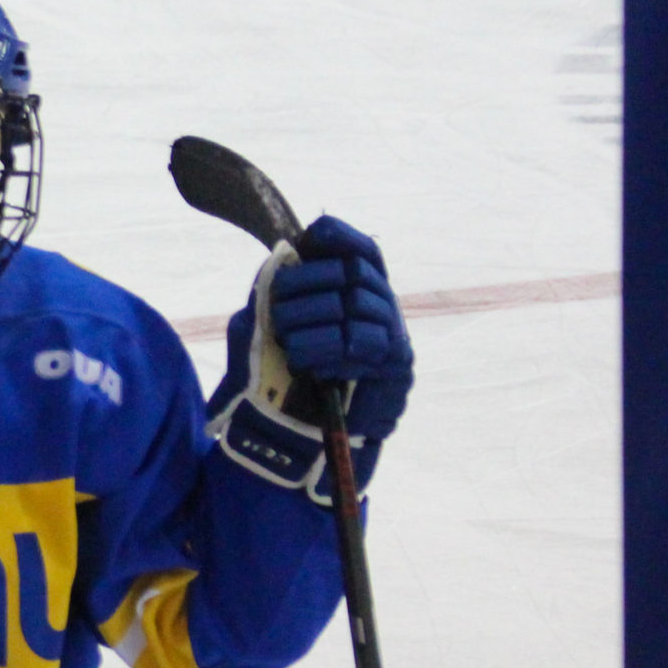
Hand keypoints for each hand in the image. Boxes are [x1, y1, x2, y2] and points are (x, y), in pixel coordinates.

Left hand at [270, 216, 412, 436]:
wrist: (304, 432)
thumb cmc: (287, 372)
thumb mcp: (272, 326)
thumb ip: (277, 293)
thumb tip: (280, 259)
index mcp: (360, 292)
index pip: (364, 250)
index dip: (343, 237)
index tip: (313, 234)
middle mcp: (383, 307)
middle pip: (355, 273)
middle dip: (309, 284)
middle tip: (278, 310)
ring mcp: (394, 335)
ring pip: (358, 306)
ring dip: (315, 323)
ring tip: (288, 344)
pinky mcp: (395, 367)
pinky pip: (363, 346)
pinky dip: (331, 353)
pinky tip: (311, 366)